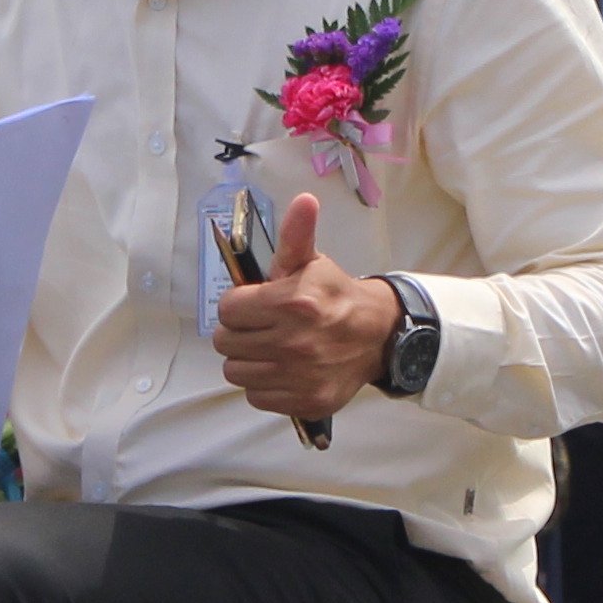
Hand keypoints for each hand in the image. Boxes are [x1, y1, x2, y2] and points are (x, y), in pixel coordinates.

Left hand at [215, 194, 396, 424]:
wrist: (377, 335)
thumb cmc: (336, 297)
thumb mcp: (313, 262)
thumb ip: (297, 234)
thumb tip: (304, 201)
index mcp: (291, 302)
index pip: (227, 310)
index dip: (237, 305)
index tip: (253, 305)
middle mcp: (293, 342)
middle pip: (225, 342)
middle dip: (239, 332)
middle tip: (260, 327)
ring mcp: (298, 375)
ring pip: (236, 372)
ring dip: (248, 361)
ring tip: (269, 349)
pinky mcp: (304, 401)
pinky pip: (257, 397)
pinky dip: (264, 386)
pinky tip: (281, 370)